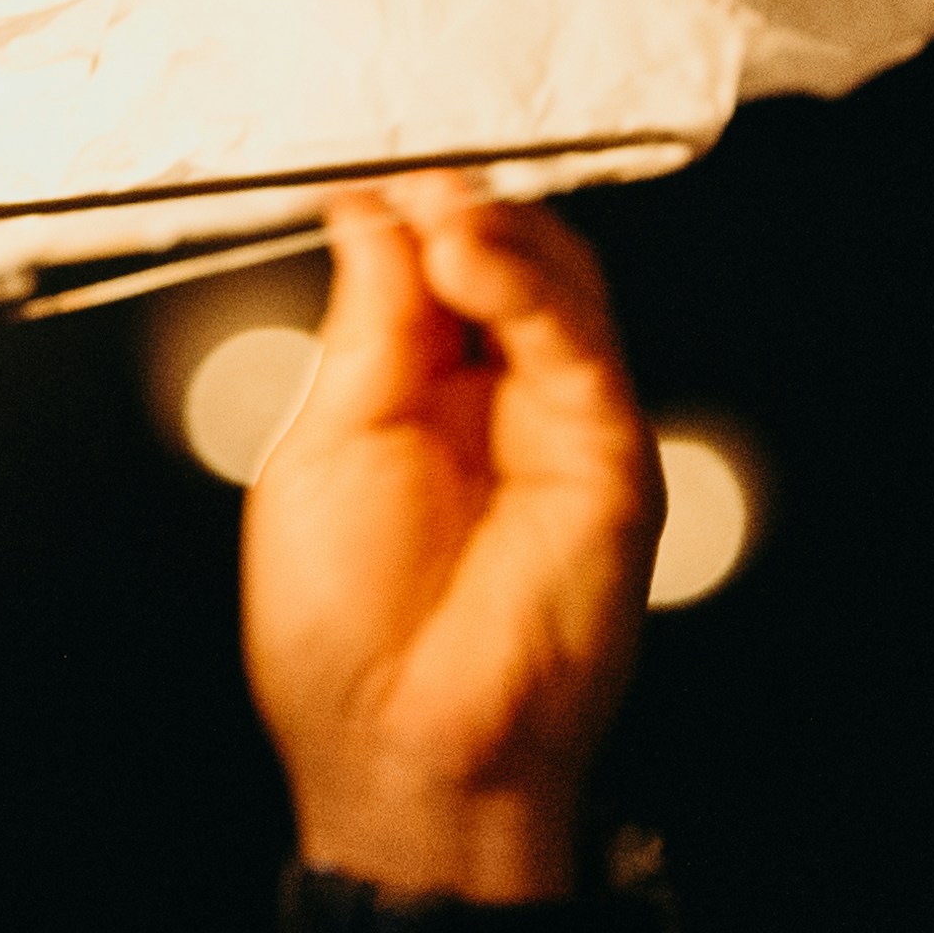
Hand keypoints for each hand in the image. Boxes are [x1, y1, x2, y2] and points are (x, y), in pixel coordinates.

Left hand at [241, 178, 656, 902]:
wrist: (402, 748)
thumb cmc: (346, 635)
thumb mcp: (324, 448)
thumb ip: (365, 329)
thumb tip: (374, 218)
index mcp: (415, 398)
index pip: (431, 272)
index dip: (409, 217)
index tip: (372, 183)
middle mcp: (494, 405)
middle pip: (505, 262)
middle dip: (458, 210)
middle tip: (413, 190)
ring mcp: (558, 429)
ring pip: (561, 287)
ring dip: (497, 232)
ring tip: (441, 216)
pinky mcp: (609, 462)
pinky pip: (584, 351)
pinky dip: (531, 289)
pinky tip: (471, 259)